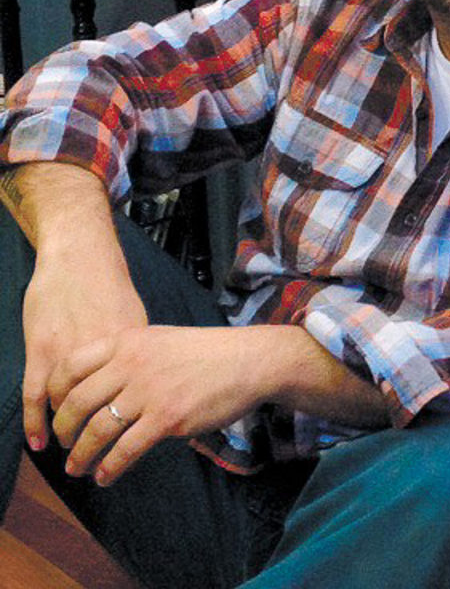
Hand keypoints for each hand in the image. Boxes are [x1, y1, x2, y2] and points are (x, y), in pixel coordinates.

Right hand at [22, 253, 147, 451]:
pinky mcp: (40, 351)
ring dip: (68, 434)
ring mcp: (67, 354)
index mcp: (129, 349)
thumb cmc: (107, 284)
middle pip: (101, 409)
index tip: (134, 443)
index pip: (133, 397)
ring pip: (67, 408)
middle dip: (98, 438)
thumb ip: (139, 350)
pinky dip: (36, 423)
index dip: (134, 424)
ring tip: (72, 452)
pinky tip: (40, 444)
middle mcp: (101, 356)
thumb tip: (153, 379)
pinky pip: (35, 396)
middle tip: (96, 456)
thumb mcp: (134, 318)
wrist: (79, 255)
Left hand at [47, 325, 271, 485]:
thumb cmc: (206, 353)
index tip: (53, 411)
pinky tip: (105, 476)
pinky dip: (110, 468)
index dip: (54, 393)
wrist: (247, 361)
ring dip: (81, 455)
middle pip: (77, 402)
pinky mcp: (167, 418)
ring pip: (97, 430)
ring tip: (76, 468)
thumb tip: (99, 385)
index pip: (71, 366)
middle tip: (63, 444)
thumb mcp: (160, 340)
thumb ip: (129, 356)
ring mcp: (149, 392)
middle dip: (64, 430)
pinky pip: (125, 450)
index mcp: (128, 341)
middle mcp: (132, 364)